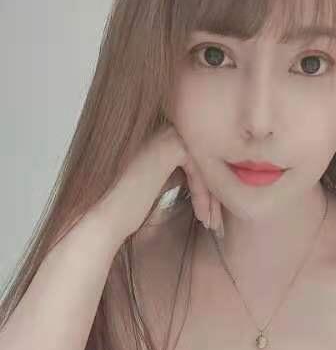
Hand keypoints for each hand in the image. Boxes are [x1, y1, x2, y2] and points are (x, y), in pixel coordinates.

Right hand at [90, 123, 223, 242]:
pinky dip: (204, 194)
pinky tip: (203, 214)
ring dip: (212, 197)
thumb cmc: (125, 206)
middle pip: (204, 158)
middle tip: (216, 220)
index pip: (195, 155)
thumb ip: (176, 170)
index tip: (210, 213)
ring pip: (206, 165)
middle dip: (214, 192)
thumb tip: (209, 176)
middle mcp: (160, 127)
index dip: (206, 185)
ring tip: (212, 222)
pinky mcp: (170, 146)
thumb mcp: (157, 182)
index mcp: (155, 132)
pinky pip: (202, 169)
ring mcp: (164, 133)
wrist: (105, 215)